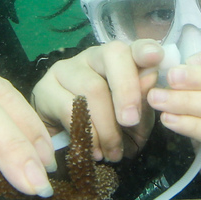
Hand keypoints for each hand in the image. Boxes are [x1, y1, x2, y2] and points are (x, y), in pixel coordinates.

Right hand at [31, 40, 163, 161]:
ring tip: (113, 152)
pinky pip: (69, 108)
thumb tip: (149, 82)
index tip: (155, 58)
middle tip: (131, 121)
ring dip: (107, 125)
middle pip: (113, 56)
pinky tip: (93, 151)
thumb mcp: (134, 122)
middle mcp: (93, 56)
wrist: (65, 144)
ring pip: (92, 87)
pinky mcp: (45, 87)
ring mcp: (67, 68)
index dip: (144, 50)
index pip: (134, 47)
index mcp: (120, 61)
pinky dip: (86, 134)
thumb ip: (143, 103)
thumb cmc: (107, 128)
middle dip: (127, 90)